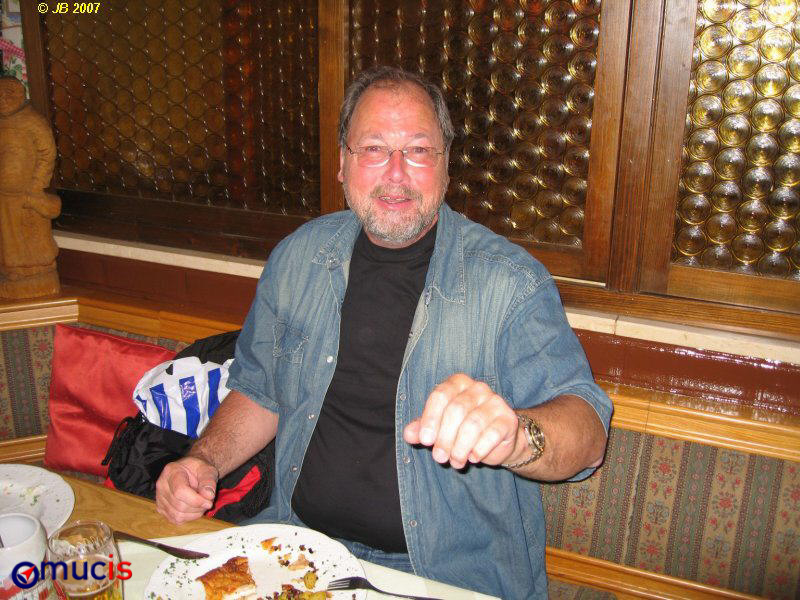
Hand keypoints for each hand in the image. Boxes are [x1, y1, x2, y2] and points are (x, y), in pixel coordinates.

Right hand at [155, 456, 218, 523]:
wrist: (191, 471)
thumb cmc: (199, 470)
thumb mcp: (208, 469)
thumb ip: (208, 481)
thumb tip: (208, 495)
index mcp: (172, 471)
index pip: (180, 491)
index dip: (196, 500)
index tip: (209, 502)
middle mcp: (162, 485)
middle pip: (179, 505)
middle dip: (198, 507)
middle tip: (208, 502)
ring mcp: (159, 498)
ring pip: (177, 515)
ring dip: (194, 513)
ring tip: (202, 504)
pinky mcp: (161, 508)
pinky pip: (176, 519)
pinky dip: (189, 517)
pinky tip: (195, 508)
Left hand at [402, 373, 519, 468]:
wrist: (497, 441)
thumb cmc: (462, 430)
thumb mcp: (439, 429)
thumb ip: (423, 429)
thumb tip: (409, 434)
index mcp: (457, 383)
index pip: (441, 395)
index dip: (430, 418)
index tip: (425, 441)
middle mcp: (477, 388)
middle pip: (456, 410)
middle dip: (445, 438)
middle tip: (439, 458)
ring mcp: (495, 401)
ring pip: (473, 424)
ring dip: (460, 448)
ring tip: (456, 462)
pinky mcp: (508, 418)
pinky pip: (492, 434)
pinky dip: (479, 449)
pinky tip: (473, 458)